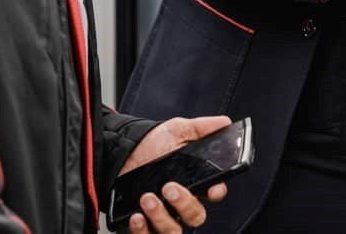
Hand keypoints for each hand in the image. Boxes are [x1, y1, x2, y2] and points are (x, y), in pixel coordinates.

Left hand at [117, 115, 232, 231]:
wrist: (120, 154)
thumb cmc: (152, 144)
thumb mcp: (175, 131)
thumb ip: (200, 128)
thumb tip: (224, 122)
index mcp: (195, 182)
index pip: (214, 193)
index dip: (217, 193)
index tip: (212, 188)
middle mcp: (181, 205)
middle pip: (196, 216)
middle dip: (185, 204)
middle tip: (169, 187)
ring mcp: (162, 218)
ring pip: (173, 232)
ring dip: (161, 218)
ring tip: (147, 198)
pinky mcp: (143, 228)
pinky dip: (142, 231)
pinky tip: (137, 216)